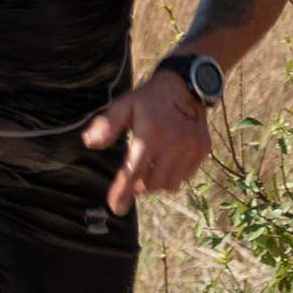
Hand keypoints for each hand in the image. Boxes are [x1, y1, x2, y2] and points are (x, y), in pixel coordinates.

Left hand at [83, 68, 213, 212]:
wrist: (186, 86)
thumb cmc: (149, 98)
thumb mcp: (123, 105)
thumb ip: (106, 125)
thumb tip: (90, 143)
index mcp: (151, 132)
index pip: (134, 171)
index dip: (123, 191)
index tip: (116, 206)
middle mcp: (173, 142)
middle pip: (152, 183)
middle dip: (139, 185)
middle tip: (133, 175)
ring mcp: (191, 147)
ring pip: (169, 184)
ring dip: (156, 182)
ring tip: (150, 168)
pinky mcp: (202, 150)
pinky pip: (185, 177)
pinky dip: (173, 176)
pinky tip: (167, 163)